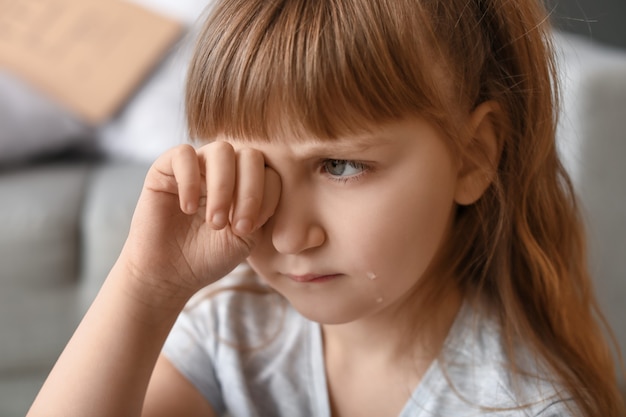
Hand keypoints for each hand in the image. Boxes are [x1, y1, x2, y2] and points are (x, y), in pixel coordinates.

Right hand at [118, 142, 280, 300]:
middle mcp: (225, 169)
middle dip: (250, 192)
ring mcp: (197, 165)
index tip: (250, 229)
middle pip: (250, 156)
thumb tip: (272, 182)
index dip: (267, 198)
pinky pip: (184, 153)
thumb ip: (261, 209)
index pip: (270, 172)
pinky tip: (188, 209)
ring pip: (221, 150)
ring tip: (215, 222)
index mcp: (247, 184)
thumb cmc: (209, 257)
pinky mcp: (165, 168)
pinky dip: (190, 180)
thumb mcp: (245, 237)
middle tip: (238, 227)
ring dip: (223, 187)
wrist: (169, 275)